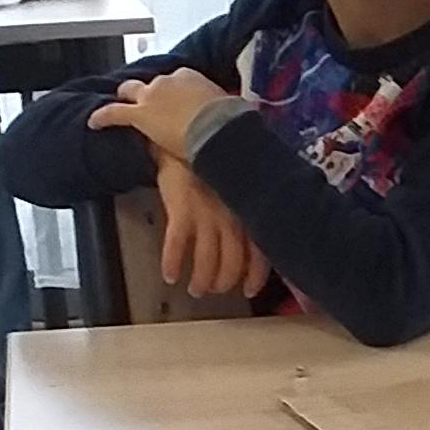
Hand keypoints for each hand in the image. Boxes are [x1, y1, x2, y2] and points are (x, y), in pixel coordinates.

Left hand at [87, 67, 229, 161]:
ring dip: (127, 98)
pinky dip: (102, 117)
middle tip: (152, 104)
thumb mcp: (230, 105)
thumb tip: (233, 110)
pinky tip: (94, 123)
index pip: (178, 80)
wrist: (216, 129)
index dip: (176, 92)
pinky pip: (114, 113)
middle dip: (150, 92)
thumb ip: (224, 104)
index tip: (180, 101)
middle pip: (152, 84)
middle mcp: (166, 80)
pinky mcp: (138, 115)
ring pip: (130, 92)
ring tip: (124, 107)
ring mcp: (150, 96)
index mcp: (189, 76)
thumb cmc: (228, 118)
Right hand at [151, 154, 269, 301]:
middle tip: (213, 289)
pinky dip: (173, 263)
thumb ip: (247, 210)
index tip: (249, 290)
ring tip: (194, 288)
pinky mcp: (182, 210)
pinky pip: (177, 245)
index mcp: (249, 210)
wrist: (184, 139)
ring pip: (207, 259)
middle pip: (232, 262)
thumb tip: (256, 237)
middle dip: (223, 281)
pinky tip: (169, 275)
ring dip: (201, 279)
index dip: (255, 276)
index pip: (260, 252)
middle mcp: (232, 216)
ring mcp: (207, 214)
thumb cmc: (212, 165)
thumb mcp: (237, 187)